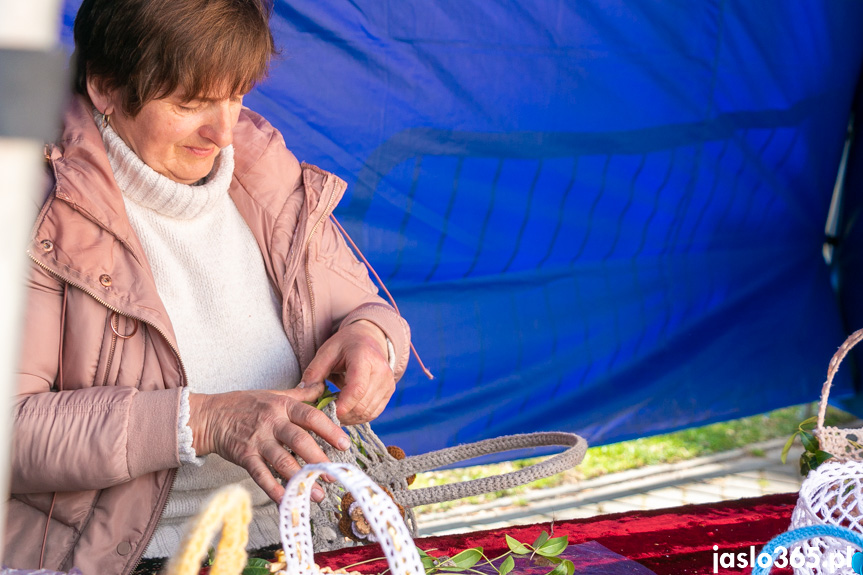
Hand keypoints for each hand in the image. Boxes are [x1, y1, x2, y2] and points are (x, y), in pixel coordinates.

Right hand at [188, 384, 350, 502]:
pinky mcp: (244, 456)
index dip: (330, 430)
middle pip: (299, 440)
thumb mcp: (274, 394)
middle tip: (333, 474)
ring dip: (301, 478)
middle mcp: (272, 422)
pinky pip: (261, 475)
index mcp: (283, 406)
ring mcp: (257, 440)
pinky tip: (286, 499)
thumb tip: (323, 386)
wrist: (210, 416)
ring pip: (282, 460)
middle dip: (319, 459)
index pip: (311, 416)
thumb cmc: (244, 404)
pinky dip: (273, 489)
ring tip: (316, 493)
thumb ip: (300, 394)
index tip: (345, 444)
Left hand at [301, 320, 394, 425]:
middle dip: (342, 414)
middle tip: (324, 413)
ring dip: (349, 418)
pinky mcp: (389, 392)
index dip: (342, 405)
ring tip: (334, 412)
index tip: (327, 411)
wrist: (369, 338)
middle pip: (362, 404)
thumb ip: (314, 373)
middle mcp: (381, 370)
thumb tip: (301, 395)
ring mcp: (388, 382)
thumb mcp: (326, 352)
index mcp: (364, 357)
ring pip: (367, 412)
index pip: (357, 388)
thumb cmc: (345, 345)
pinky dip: (358, 417)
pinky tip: (346, 412)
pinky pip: (373, 413)